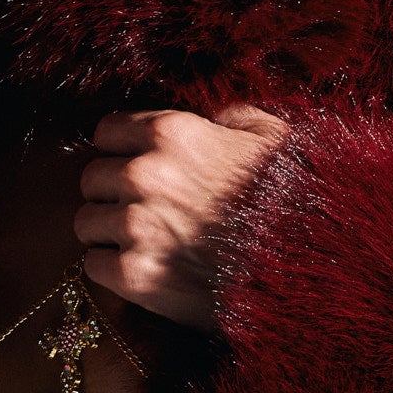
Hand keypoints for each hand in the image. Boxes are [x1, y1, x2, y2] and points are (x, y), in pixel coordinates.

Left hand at [75, 104, 290, 329]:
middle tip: (139, 210)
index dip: (120, 150)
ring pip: (85, 223)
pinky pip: (93, 267)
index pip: (105, 131)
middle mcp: (144, 174)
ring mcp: (136, 226)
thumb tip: (213, 119)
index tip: (133, 167)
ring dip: (107, 233)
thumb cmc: (294, 198)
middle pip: (90, 178)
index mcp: (170, 133)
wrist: (308, 266)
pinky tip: (141, 270)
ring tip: (140, 244)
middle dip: (111, 193)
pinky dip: (111, 270)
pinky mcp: (135, 275)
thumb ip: (232, 117)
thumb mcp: (272, 137)